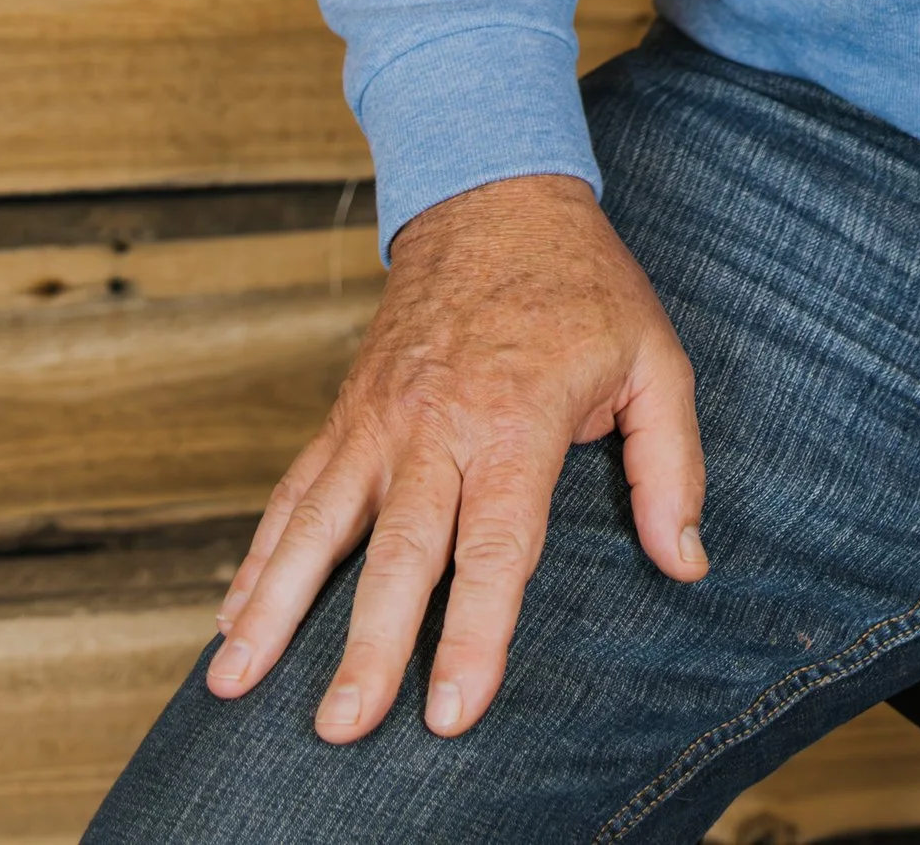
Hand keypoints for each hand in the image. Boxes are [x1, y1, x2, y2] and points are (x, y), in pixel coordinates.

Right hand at [205, 171, 706, 743]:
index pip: (494, 544)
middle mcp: (436, 424)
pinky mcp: (347, 412)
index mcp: (515, 419)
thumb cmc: (581, 284)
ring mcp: (379, 418)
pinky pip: (296, 491)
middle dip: (367, 645)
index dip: (475, 632)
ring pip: (318, 524)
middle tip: (341, 727)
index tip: (452, 711)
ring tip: (234, 682)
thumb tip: (686, 560)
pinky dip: (259, 555)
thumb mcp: (655, 356)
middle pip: (398, 551)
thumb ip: (671, 464)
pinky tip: (233, 615)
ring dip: (276, 607)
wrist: (494, 192)